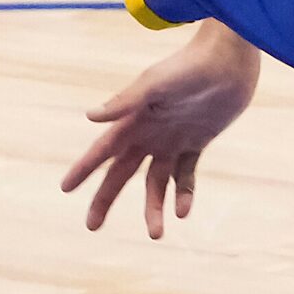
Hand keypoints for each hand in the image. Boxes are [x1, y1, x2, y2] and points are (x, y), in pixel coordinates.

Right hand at [59, 22, 262, 236]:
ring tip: (156, 234)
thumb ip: (125, 102)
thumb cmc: (189, 67)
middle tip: (92, 227)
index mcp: (134, 119)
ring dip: (153, 207)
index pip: (102, 150)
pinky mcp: (196, 141)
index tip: (65, 188)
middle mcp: (148, 132)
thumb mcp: (156, 84)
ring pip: (155, 182)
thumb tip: (90, 117)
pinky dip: (183, 194)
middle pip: (121, 172)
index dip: (84, 169)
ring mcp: (172, 139)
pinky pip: (185, 175)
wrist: (228, 59)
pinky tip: (183, 212)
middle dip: (105, 198)